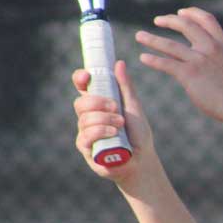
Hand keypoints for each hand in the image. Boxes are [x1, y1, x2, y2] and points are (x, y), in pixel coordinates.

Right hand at [73, 60, 156, 182]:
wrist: (142, 159)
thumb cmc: (137, 133)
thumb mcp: (133, 106)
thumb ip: (125, 87)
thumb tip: (119, 63)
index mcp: (98, 103)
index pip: (82, 87)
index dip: (80, 79)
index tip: (88, 76)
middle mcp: (88, 117)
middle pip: (80, 103)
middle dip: (98, 102)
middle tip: (116, 107)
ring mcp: (85, 132)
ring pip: (84, 119)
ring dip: (104, 119)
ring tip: (120, 124)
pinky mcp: (86, 149)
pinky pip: (85, 136)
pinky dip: (100, 132)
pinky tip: (113, 132)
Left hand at [135, 7, 222, 123]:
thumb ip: (215, 54)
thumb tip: (197, 50)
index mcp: (222, 43)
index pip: (206, 19)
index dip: (192, 13)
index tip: (180, 12)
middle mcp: (210, 47)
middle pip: (186, 25)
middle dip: (169, 20)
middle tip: (157, 21)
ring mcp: (199, 60)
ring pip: (170, 45)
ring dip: (152, 39)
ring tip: (139, 36)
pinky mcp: (190, 74)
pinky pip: (166, 64)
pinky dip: (153, 60)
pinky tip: (144, 58)